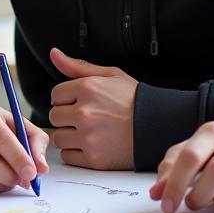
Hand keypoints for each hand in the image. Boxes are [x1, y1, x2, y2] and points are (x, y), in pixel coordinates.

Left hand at [49, 47, 137, 169]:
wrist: (159, 127)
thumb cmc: (135, 100)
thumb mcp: (110, 75)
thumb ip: (77, 66)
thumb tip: (54, 54)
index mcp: (86, 89)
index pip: (55, 94)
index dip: (67, 98)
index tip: (79, 102)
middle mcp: (84, 113)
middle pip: (54, 116)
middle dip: (66, 116)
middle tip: (84, 118)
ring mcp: (89, 137)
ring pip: (59, 137)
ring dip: (69, 135)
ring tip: (87, 132)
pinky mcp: (94, 159)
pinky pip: (68, 156)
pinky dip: (75, 153)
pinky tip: (90, 145)